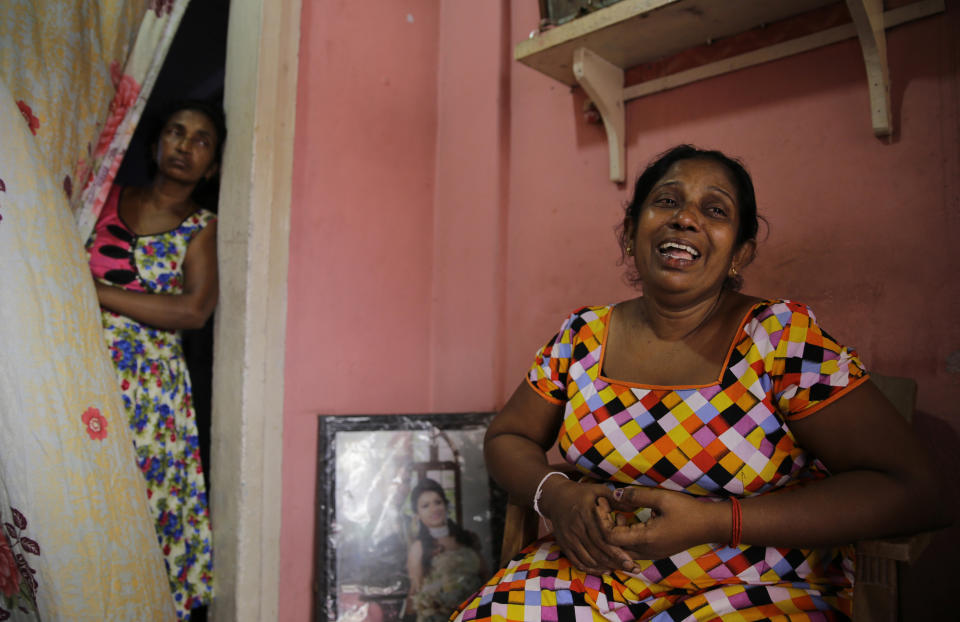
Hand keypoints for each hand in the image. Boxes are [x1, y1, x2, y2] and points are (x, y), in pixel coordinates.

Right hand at [539, 477, 636, 574]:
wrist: (555, 497)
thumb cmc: (582, 494)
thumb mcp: (598, 491)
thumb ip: (616, 500)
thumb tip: (636, 506)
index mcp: (586, 513)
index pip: (602, 538)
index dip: (616, 551)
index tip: (631, 560)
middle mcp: (576, 527)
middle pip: (597, 551)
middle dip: (615, 562)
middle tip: (631, 569)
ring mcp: (569, 538)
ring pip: (588, 559)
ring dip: (605, 567)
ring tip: (620, 569)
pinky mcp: (564, 544)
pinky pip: (577, 561)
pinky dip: (590, 569)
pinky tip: (603, 570)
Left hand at [596, 486, 728, 559]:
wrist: (710, 525)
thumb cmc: (688, 510)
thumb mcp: (662, 498)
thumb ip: (637, 496)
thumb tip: (614, 493)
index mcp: (646, 539)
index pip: (610, 537)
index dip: (601, 519)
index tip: (601, 500)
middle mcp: (646, 552)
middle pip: (612, 546)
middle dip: (603, 525)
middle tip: (603, 505)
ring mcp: (650, 554)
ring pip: (620, 549)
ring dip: (613, 530)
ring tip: (617, 510)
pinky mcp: (654, 551)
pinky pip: (630, 548)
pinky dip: (623, 534)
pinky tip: (626, 517)